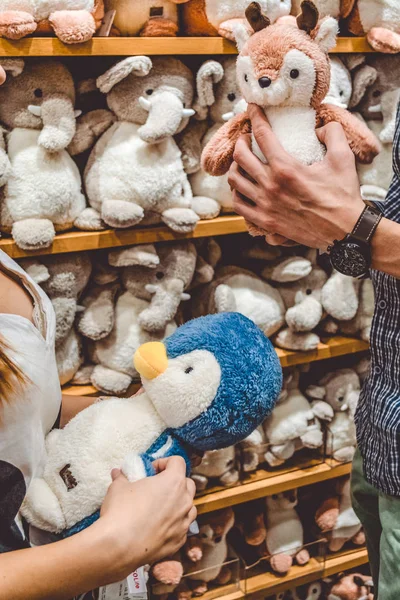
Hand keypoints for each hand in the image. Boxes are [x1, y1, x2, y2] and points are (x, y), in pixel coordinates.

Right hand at [100, 456, 195, 579]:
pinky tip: (157, 527)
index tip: (151, 470)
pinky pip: (181, 527)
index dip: (164, 462)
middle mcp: (184, 501)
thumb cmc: (120, 511)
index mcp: (174, 482)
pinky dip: (173, 524)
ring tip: (158, 507)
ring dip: (177, 503)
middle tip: (156, 487)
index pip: (177, 462)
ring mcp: (184, 523)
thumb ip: (122, 477)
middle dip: (174, 482)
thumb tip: (118, 473)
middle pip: (187, 483)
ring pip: (188, 506)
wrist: (117, 547)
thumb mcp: (118, 487)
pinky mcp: (179, 541)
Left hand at [228, 104, 364, 248]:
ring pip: (235, 181)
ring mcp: (265, 206)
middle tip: (247, 138)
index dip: (255, 117)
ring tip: (242, 162)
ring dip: (236, 167)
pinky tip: (243, 188)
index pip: (262, 135)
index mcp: (286, 168)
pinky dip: (238, 193)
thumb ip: (332, 133)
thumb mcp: (343, 158)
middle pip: (241, 156)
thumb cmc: (343, 196)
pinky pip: (240, 205)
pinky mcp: (265, 222)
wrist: (344, 231)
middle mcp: (270, 186)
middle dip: (241, 141)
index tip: (252, 109)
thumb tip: (319, 127)